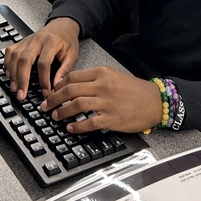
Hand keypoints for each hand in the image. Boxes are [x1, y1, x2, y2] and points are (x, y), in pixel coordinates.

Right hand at [4, 17, 79, 101]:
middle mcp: (37, 39)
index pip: (44, 63)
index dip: (44, 80)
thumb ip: (65, 70)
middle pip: (25, 59)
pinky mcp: (21, 41)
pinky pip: (10, 51)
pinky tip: (9, 75)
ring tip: (15, 88)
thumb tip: (56, 86)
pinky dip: (7, 63)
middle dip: (22, 79)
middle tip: (22, 94)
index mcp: (52, 42)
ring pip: (15, 56)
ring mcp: (27, 40)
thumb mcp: (72, 54)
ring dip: (13, 74)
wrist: (62, 25)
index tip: (46, 92)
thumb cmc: (68, 40)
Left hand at [40, 67, 162, 134]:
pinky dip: (77, 126)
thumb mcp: (113, 75)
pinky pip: (89, 122)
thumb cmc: (134, 89)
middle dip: (54, 99)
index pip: (72, 77)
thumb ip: (94, 79)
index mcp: (102, 73)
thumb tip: (73, 85)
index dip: (57, 85)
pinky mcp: (112, 118)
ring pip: (77, 105)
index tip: (50, 92)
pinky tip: (71, 128)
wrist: (155, 101)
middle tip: (45, 105)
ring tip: (55, 116)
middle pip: (70, 90)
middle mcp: (102, 85)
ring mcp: (107, 102)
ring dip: (62, 112)